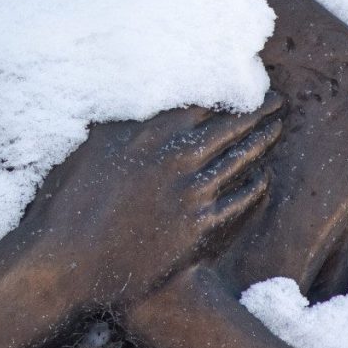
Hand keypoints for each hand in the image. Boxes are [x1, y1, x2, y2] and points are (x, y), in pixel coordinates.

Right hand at [19, 101, 280, 318]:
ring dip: (263, 141)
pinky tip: (263, 176)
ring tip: (277, 129)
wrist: (72, 261)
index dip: (226, 93)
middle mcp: (176, 157)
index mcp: (149, 132)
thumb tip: (129, 98)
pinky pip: (240, 199)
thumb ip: (118, 120)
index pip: (202, 103)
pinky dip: (256, 184)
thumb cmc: (69, 203)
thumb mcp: (90, 146)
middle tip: (278, 101)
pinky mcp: (200, 227)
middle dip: (257, 111)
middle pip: (230, 126)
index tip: (242, 86)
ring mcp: (192, 192)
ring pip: (241, 159)